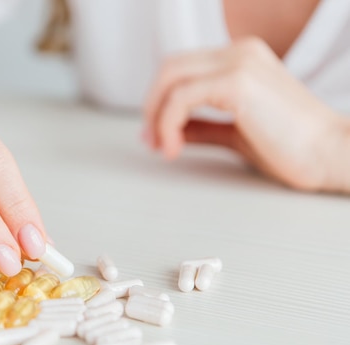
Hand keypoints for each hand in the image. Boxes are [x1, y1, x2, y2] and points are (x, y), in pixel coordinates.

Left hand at [143, 37, 349, 191]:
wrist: (330, 154)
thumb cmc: (292, 147)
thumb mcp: (234, 132)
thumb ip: (201, 126)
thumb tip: (168, 131)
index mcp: (241, 58)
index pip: (182, 68)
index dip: (159, 100)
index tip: (154, 134)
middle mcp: (239, 53)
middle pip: (170, 67)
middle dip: (152, 105)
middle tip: (151, 140)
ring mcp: (239, 63)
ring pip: (171, 78)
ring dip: (157, 116)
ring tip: (164, 148)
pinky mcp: (238, 82)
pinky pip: (181, 97)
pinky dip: (168, 123)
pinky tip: (174, 148)